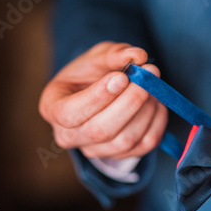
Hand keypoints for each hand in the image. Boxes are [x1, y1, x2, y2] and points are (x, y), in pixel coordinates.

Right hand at [39, 42, 167, 158]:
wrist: (101, 91)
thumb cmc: (93, 73)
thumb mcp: (98, 56)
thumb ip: (114, 54)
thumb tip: (138, 55)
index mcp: (52, 108)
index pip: (69, 113)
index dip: (97, 97)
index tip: (121, 77)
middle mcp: (69, 136)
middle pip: (100, 130)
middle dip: (129, 102)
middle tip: (148, 77)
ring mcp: (94, 150)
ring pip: (125, 141)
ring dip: (146, 111)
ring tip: (153, 86)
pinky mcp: (120, 156)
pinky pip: (144, 146)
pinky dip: (157, 122)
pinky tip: (158, 102)